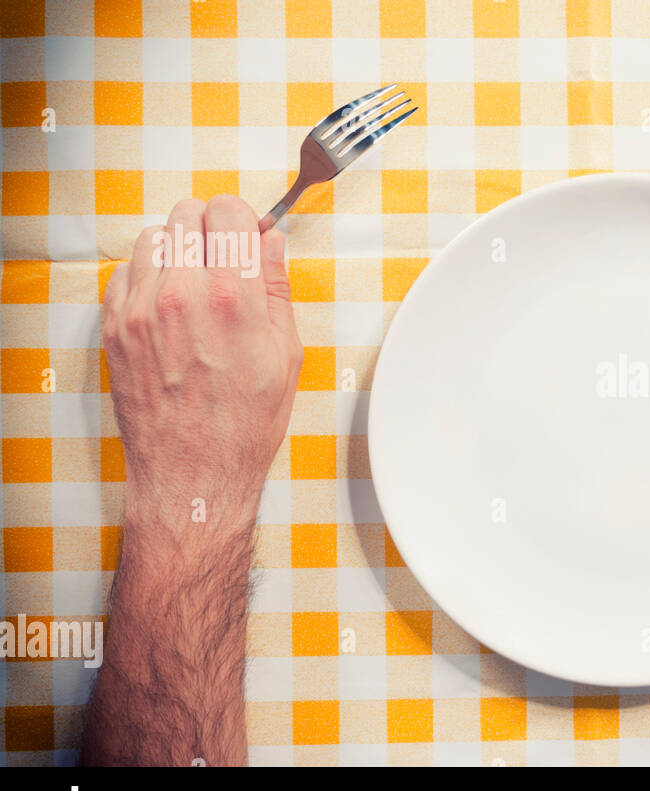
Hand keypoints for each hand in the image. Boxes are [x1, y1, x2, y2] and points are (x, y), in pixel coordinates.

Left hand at [103, 196, 302, 536]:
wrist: (194, 472)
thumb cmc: (244, 424)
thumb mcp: (285, 354)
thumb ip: (276, 288)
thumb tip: (271, 244)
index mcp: (231, 297)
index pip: (228, 211)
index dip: (244, 219)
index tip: (249, 235)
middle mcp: (180, 294)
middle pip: (187, 214)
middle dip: (211, 228)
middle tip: (225, 258)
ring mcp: (141, 309)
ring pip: (153, 237)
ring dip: (177, 249)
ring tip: (195, 283)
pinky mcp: (115, 327)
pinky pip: (125, 271)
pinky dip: (147, 276)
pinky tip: (169, 305)